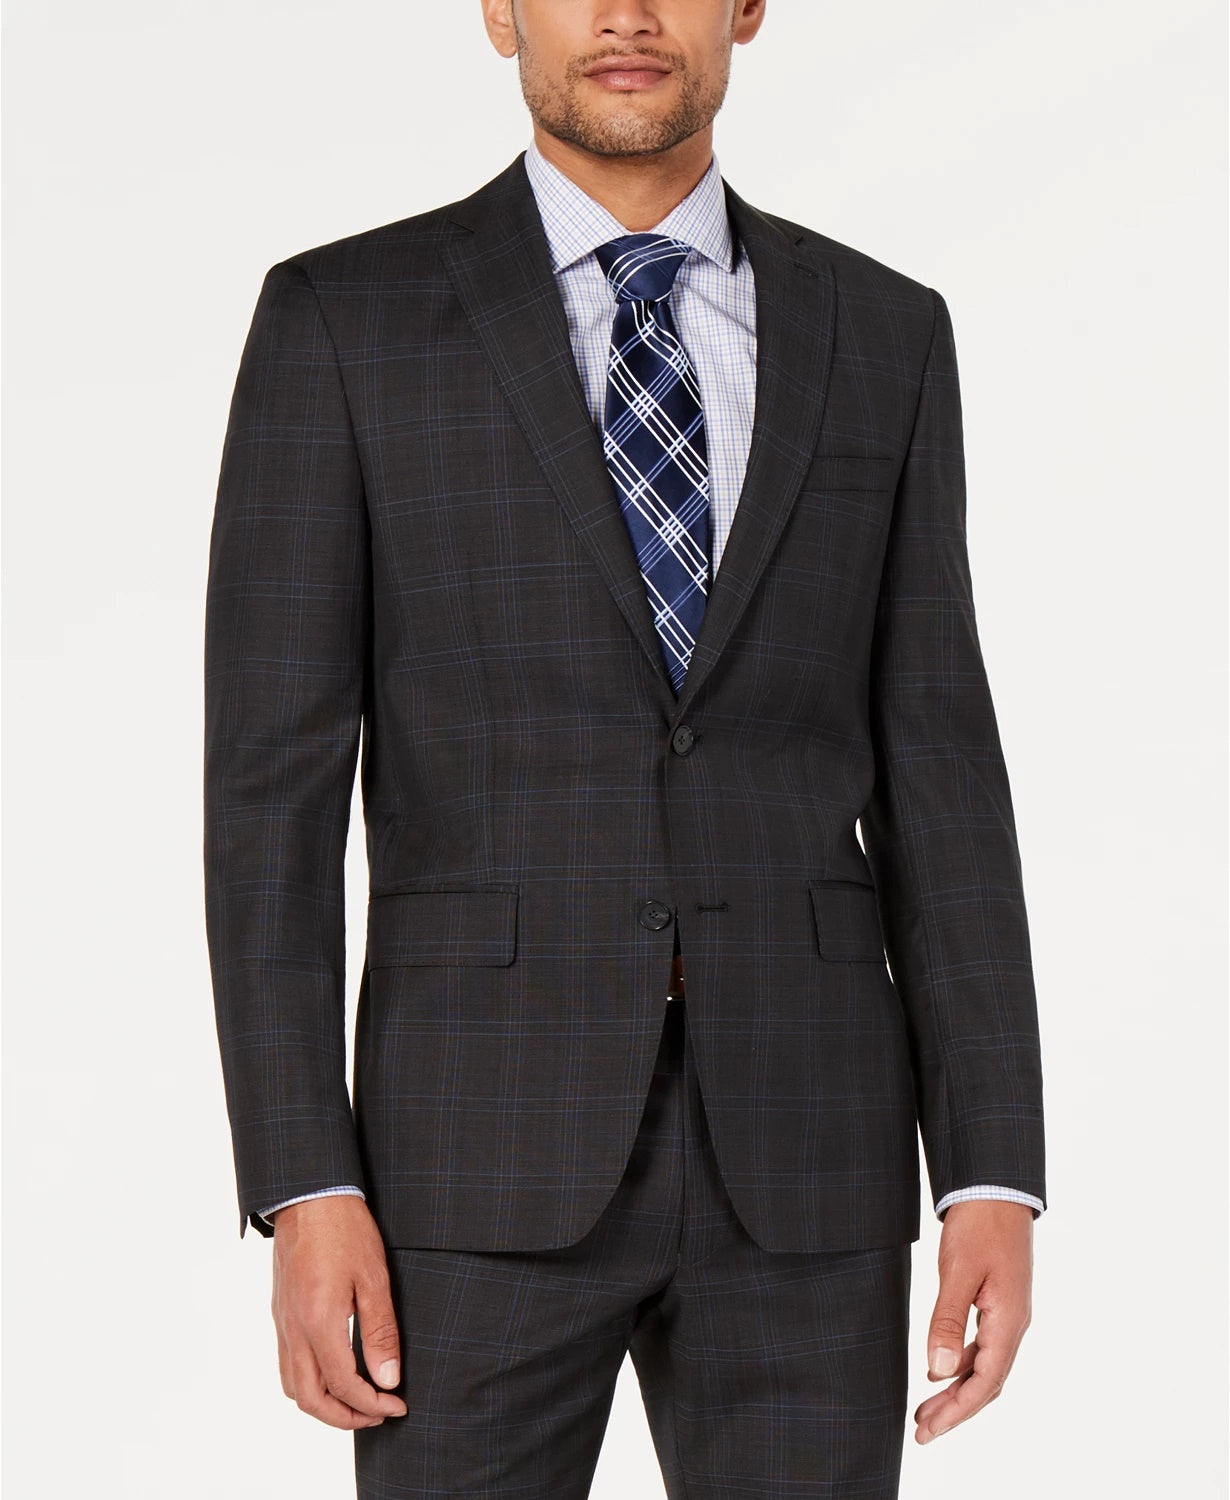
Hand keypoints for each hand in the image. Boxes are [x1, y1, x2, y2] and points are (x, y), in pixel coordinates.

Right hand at [270, 1195, 408, 1429]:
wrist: (309, 1196)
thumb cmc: (345, 1230)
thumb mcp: (373, 1277)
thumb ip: (379, 1332)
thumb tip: (388, 1379)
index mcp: (319, 1322)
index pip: (344, 1385)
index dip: (372, 1404)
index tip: (397, 1406)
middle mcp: (294, 1329)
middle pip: (310, 1400)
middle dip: (345, 1418)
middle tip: (378, 1414)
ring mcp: (282, 1323)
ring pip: (293, 1387)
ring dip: (323, 1405)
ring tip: (357, 1401)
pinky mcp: (280, 1314)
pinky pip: (287, 1365)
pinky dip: (308, 1384)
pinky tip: (333, 1373)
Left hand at [914, 1199, 1033, 1444]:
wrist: (996, 1186)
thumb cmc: (978, 1224)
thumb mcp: (957, 1272)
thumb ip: (947, 1322)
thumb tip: (936, 1372)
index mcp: (1008, 1322)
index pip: (984, 1384)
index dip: (956, 1412)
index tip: (928, 1431)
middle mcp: (1013, 1324)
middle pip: (986, 1383)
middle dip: (954, 1411)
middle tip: (920, 1431)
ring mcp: (1008, 1314)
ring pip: (984, 1367)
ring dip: (956, 1390)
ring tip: (925, 1409)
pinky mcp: (998, 1302)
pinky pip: (982, 1347)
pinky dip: (961, 1364)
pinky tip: (941, 1369)